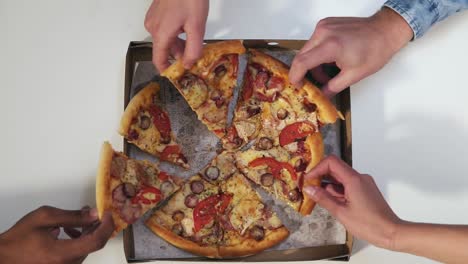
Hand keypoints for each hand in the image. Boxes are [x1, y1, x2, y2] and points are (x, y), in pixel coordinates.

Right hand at [0, 206, 113, 263]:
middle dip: (96, 226)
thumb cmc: (19, 238)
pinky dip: (79, 240)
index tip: (107, 214)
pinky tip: (70, 230)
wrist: (3, 257)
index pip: (96, 241)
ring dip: (88, 232)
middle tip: (92, 212)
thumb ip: (72, 216)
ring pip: (86, 248)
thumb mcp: (44, 218)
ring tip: (79, 218)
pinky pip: (78, 253)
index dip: (106, 226)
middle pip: (93, 245)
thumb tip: (93, 213)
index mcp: (62, 254)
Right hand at [144, 0, 208, 71]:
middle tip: (194, 57)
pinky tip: (187, 28)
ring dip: (178, 43)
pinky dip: (175, 32)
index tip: (177, 75)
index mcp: (161, 34)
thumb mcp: (197, 27)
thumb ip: (193, 50)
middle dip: (178, 55)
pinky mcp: (157, 11)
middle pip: (164, 49)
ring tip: (194, 40)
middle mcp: (153, 27)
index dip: (167, 70)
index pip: (159, 60)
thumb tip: (189, 64)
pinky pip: (165, 28)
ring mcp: (154, 18)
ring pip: (165, 38)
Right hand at [289, 7, 412, 97]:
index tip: (297, 85)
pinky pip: (314, 42)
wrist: (385, 31)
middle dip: (306, 72)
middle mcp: (324, 33)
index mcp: (330, 46)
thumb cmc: (375, 50)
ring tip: (328, 72)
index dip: (295, 76)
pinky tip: (331, 60)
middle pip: (302, 56)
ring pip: (307, 50)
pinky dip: (318, 53)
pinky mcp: (326, 24)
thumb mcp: (353, 75)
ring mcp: (324, 26)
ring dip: (313, 63)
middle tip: (315, 83)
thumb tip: (321, 95)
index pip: (301, 62)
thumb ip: (333, 87)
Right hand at [303, 156, 401, 249]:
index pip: (331, 162)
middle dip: (321, 177)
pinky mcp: (366, 190)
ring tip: (321, 200)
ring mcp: (364, 183)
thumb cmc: (369, 224)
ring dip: (329, 186)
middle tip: (310, 189)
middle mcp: (360, 177)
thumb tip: (309, 189)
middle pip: (336, 169)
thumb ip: (323, 198)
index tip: (308, 179)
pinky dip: (338, 191)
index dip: (317, 168)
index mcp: (354, 179)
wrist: (391, 232)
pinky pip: (348, 185)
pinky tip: (333, 203)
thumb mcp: (341, 212)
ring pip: (341, 178)